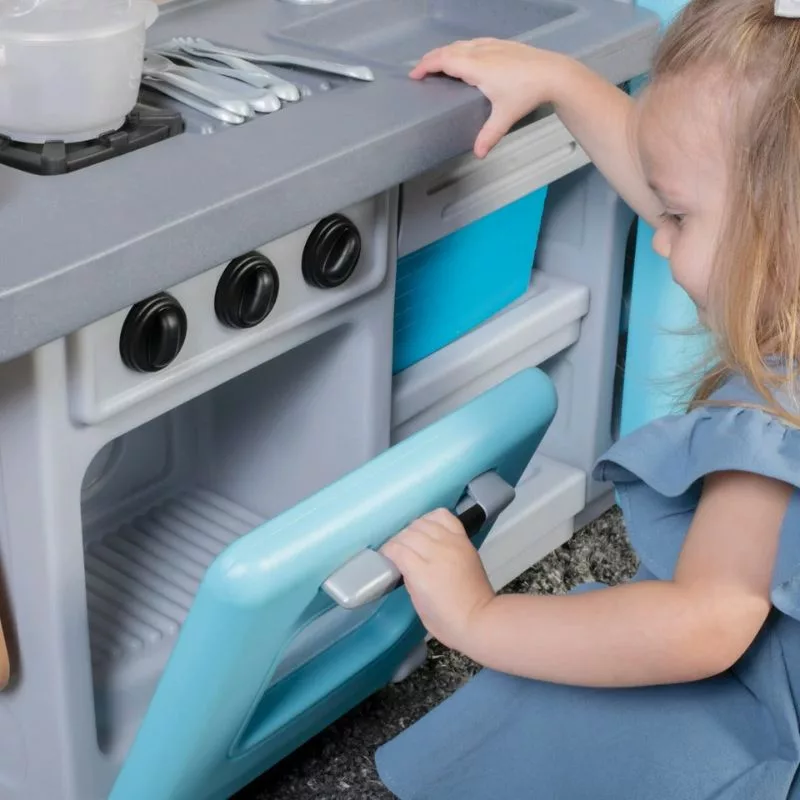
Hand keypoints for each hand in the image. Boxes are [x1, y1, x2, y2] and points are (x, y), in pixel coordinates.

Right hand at [381, 508, 495, 652]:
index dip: (387, 551)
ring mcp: (452, 543)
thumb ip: (408, 578)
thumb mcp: (417, 604)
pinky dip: (433, 518)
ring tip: (413, 540)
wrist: (480, 619)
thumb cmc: (445, 620)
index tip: (386, 557)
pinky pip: (445, 517)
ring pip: (424, 522)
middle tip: (398, 551)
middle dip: (398, 541)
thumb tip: (403, 563)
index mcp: (422, 573)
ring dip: (413, 529)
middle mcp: (437, 552)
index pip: (396, 549)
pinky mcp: (463, 539)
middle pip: (408, 534)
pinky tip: (429, 528)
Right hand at [409, 38, 566, 157]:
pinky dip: (462, 48)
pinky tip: (465, 55)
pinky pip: (474, 42)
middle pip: (449, 50)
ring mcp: (492, 45)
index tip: (414, 75)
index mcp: (477, 67)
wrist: (554, 73)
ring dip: (447, 52)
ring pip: (462, 44)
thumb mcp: (505, 117)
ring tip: (439, 64)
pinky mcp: (502, 44)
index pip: (444, 61)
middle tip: (421, 70)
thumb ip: (489, 135)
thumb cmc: (528, 93)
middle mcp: (481, 52)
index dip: (426, 66)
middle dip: (432, 58)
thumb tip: (478, 154)